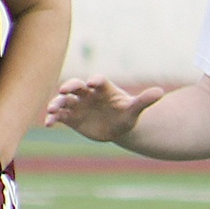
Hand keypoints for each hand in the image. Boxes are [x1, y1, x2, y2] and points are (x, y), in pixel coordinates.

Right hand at [44, 76, 165, 142]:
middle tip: (65, 90)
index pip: (98, 80)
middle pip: (75, 86)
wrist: (117, 128)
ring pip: (63, 100)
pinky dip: (53, 118)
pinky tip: (49, 123)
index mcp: (104, 88)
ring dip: (56, 103)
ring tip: (52, 109)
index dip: (95, 80)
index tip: (93, 83)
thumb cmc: (127, 115)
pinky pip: (59, 116)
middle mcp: (88, 94)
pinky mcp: (70, 117)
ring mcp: (77, 105)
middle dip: (69, 86)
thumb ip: (144, 100)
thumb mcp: (135, 109)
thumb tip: (160, 92)